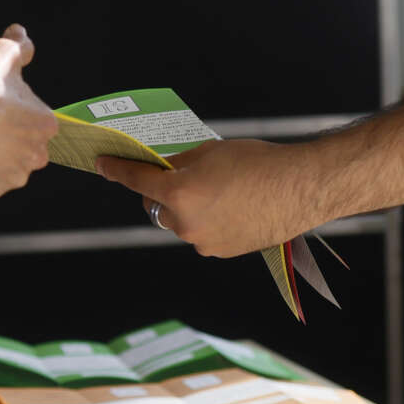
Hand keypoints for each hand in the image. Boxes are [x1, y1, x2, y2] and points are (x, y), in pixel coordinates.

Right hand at [0, 24, 56, 197]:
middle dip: (10, 139)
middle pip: (26, 148)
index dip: (17, 114)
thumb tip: (20, 33)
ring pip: (9, 166)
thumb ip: (18, 45)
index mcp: (47, 125)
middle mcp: (38, 155)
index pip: (37, 122)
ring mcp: (15, 175)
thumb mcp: (2, 54)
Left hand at [96, 139, 327, 256]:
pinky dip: (206, 220)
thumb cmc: (257, 162)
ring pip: (179, 222)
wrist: (300, 187)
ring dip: (186, 208)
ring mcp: (203, 242)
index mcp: (178, 194)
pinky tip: (230, 207)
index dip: (117, 170)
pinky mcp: (221, 251)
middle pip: (156, 206)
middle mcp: (185, 224)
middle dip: (162, 192)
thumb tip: (162, 169)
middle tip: (183, 176)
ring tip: (218, 191)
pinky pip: (201, 233)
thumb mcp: (208, 152)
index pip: (136, 180)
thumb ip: (178, 164)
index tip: (103, 164)